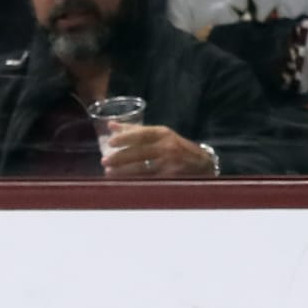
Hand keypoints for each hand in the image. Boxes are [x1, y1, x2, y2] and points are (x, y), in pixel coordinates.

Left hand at [101, 123, 215, 177]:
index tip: (111, 142)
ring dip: (124, 171)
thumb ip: (136, 131)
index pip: (142, 134)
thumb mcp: (160, 135)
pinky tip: (124, 182)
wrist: (202, 164)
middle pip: (140, 152)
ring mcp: (170, 164)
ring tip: (109, 173)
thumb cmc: (176, 148)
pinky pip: (149, 180)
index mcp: (164, 134)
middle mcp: (167, 147)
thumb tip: (110, 125)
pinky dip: (135, 181)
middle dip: (120, 157)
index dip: (126, 137)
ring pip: (142, 168)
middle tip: (104, 161)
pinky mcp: (171, 179)